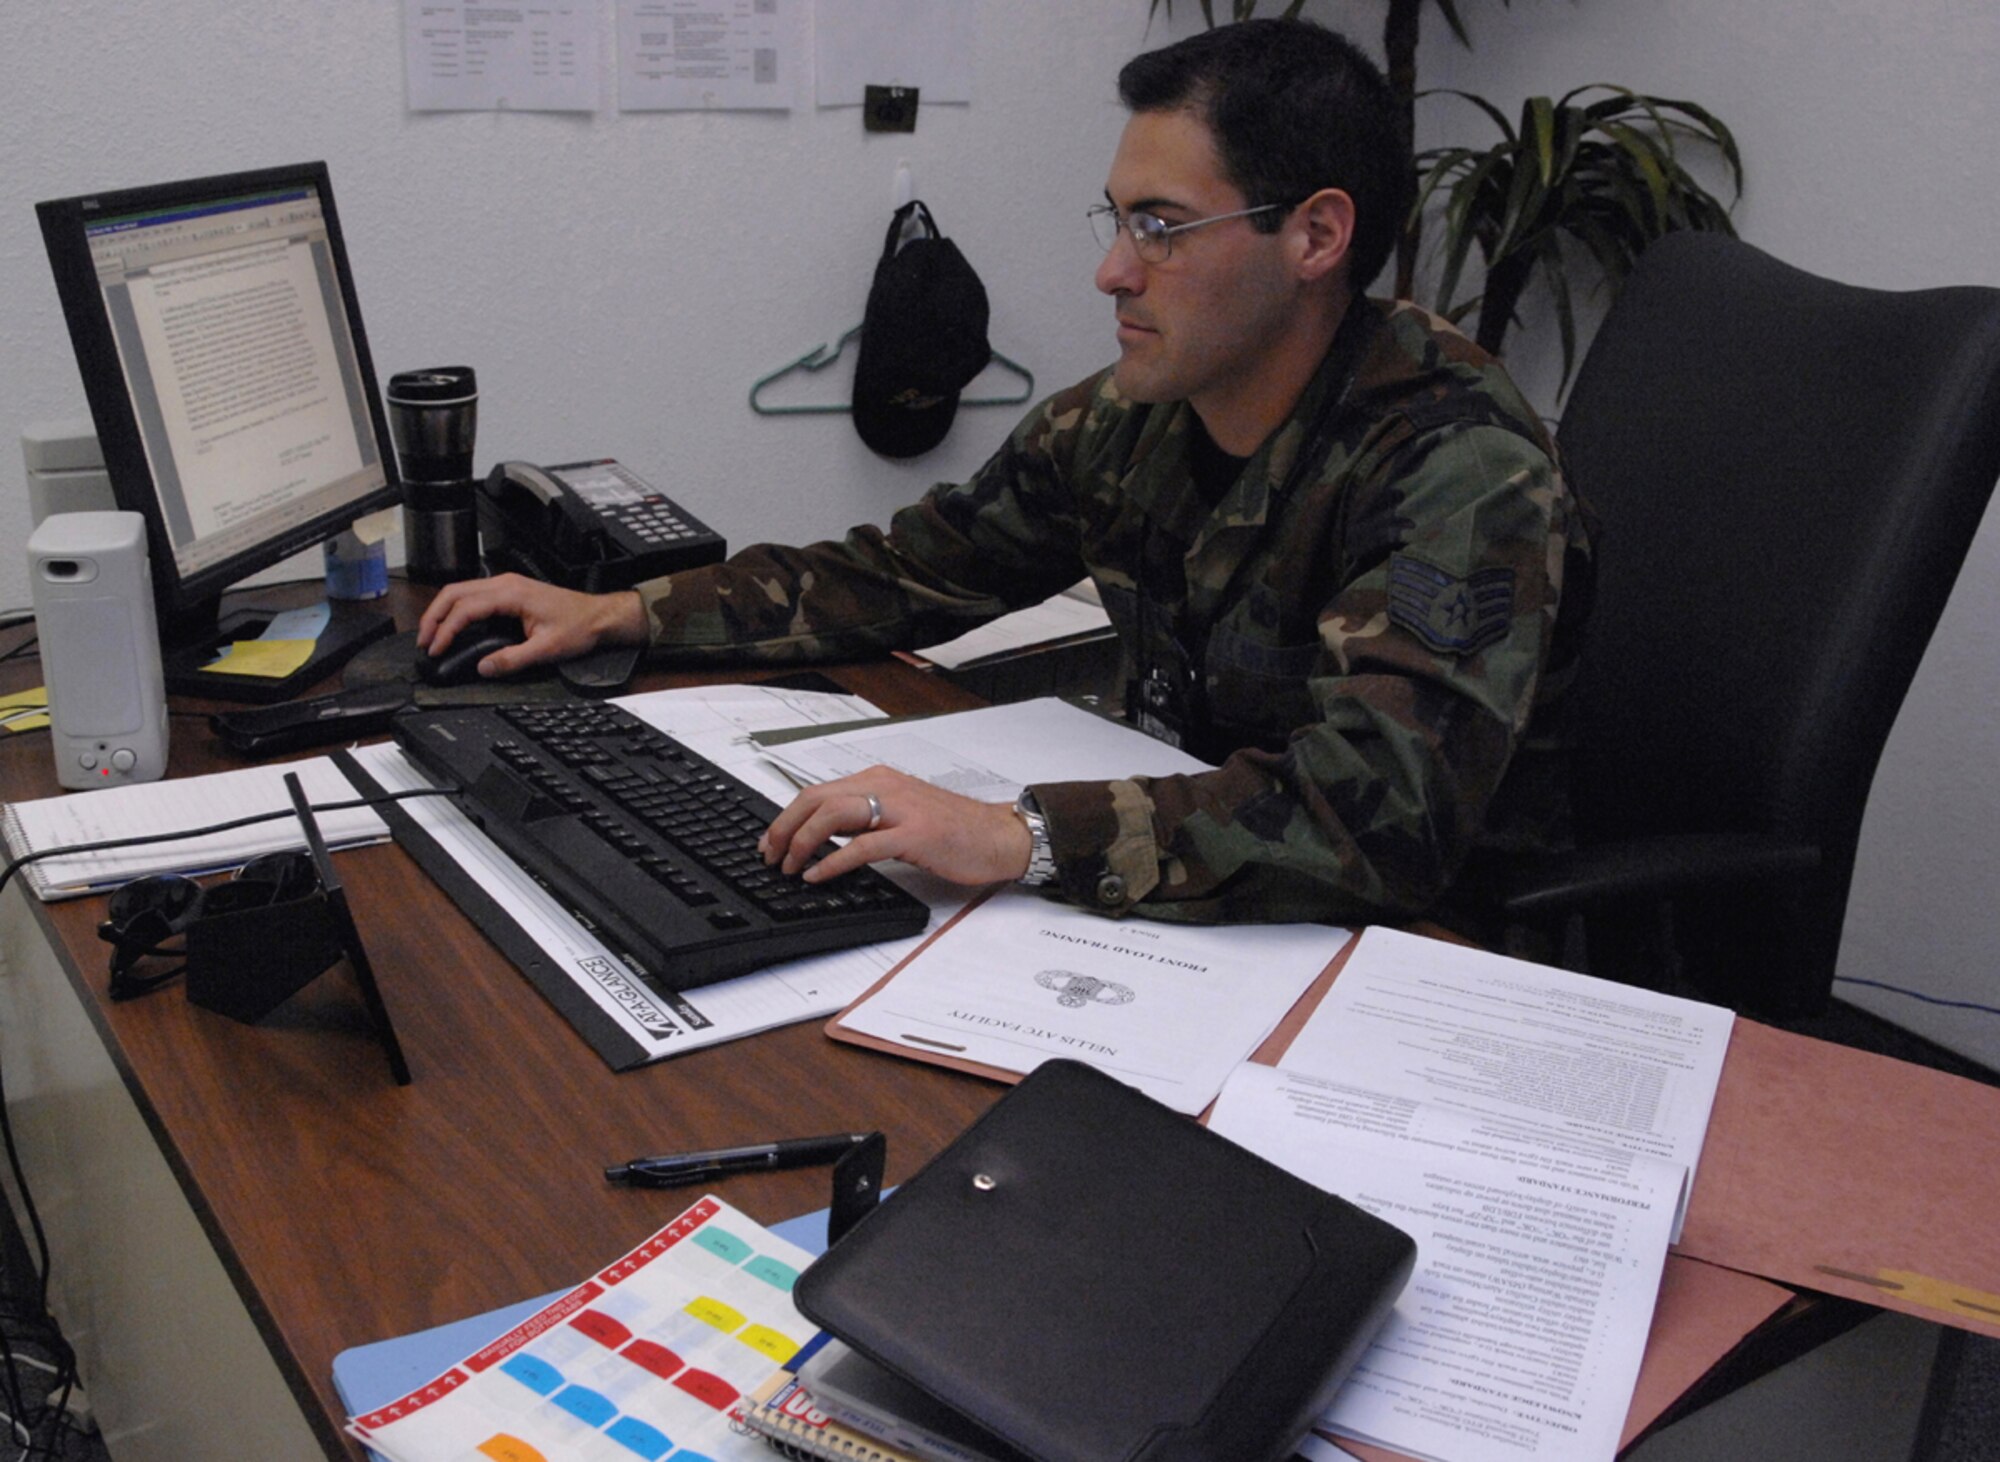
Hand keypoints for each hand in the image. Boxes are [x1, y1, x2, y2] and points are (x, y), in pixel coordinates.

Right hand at [415, 573, 646, 677]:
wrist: (599, 616)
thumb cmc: (579, 626)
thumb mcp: (546, 649)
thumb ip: (513, 659)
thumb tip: (484, 667)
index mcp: (511, 593)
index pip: (466, 608)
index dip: (446, 630)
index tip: (436, 649)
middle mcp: (505, 583)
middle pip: (454, 592)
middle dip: (433, 617)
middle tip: (423, 642)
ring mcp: (506, 584)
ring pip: (460, 590)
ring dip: (441, 611)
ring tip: (431, 635)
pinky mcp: (508, 590)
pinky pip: (472, 594)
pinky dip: (455, 609)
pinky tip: (451, 625)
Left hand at [760, 768, 1032, 887]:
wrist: (999, 836)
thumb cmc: (955, 830)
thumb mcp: (902, 815)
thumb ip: (866, 820)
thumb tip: (825, 838)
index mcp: (879, 779)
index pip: (818, 791)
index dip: (787, 817)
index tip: (771, 841)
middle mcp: (885, 786)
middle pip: (816, 799)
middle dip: (784, 828)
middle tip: (769, 855)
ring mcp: (900, 809)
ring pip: (832, 816)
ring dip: (802, 843)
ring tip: (789, 866)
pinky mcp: (914, 835)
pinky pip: (861, 846)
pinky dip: (832, 861)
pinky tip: (818, 875)